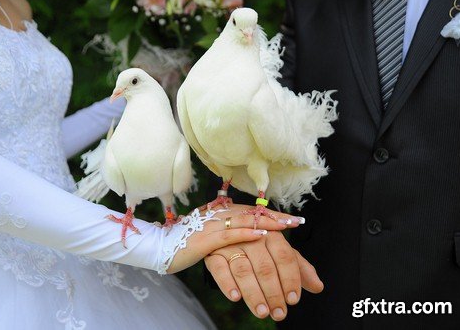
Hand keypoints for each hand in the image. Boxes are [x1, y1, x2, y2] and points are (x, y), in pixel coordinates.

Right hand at [167, 204, 300, 273]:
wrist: (162, 247)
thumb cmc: (191, 242)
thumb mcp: (215, 236)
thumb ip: (236, 234)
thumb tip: (259, 236)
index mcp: (224, 213)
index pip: (255, 212)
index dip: (276, 215)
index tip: (296, 219)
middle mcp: (220, 215)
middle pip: (253, 215)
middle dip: (276, 220)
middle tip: (297, 223)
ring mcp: (212, 225)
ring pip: (244, 223)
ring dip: (266, 225)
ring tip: (284, 227)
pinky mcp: (204, 239)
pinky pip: (228, 235)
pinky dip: (245, 235)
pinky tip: (260, 236)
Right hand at [205, 231, 323, 320]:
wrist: (222, 224)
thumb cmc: (257, 242)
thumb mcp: (278, 251)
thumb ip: (298, 267)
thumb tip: (318, 287)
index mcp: (271, 234)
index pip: (284, 257)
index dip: (290, 279)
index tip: (293, 300)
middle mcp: (251, 236)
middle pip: (265, 267)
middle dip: (273, 293)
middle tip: (279, 313)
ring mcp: (231, 244)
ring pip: (243, 270)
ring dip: (253, 293)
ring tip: (262, 312)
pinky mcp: (213, 253)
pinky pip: (220, 269)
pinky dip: (227, 284)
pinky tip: (236, 297)